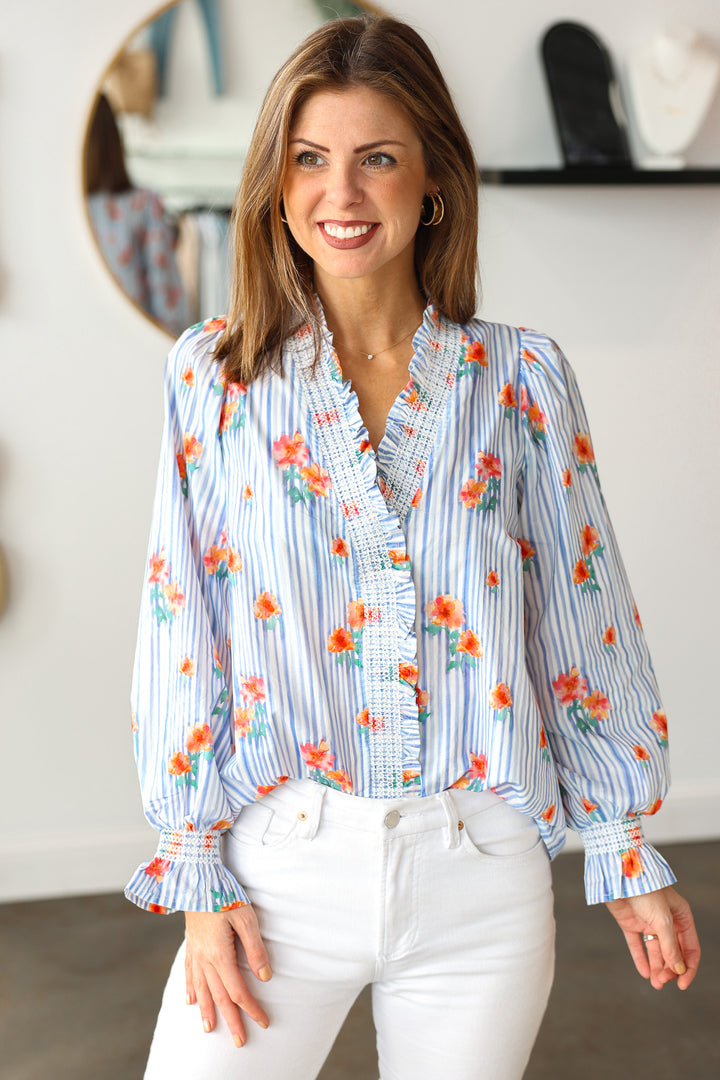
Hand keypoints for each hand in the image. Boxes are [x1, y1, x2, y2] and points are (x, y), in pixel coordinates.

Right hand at [184, 906, 271, 1045]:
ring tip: (210, 1030)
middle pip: (219, 997)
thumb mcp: (246, 917)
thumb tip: (265, 976)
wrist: (196, 876)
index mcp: (219, 954)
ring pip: (201, 989)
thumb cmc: (224, 893)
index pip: (237, 991)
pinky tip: (190, 1001)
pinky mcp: (190, 943)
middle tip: (239, 1041)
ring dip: (207, 1011)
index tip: (263, 1021)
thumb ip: (255, 948)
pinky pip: (189, 973)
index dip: (251, 1008)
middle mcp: (204, 958)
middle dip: (231, 1020)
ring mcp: (195, 952)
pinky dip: (191, 989)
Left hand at [605, 885, 699, 989]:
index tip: (682, 985)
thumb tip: (679, 969)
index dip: (688, 968)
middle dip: (670, 969)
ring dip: (657, 967)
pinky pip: (637, 945)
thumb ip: (670, 946)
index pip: (690, 948)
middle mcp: (666, 920)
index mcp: (681, 916)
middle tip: (662, 981)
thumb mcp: (662, 919)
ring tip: (655, 983)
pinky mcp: (631, 923)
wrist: (617, 876)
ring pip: (656, 951)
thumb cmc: (645, 890)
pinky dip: (641, 959)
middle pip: (673, 952)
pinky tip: (644, 973)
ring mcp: (648, 922)